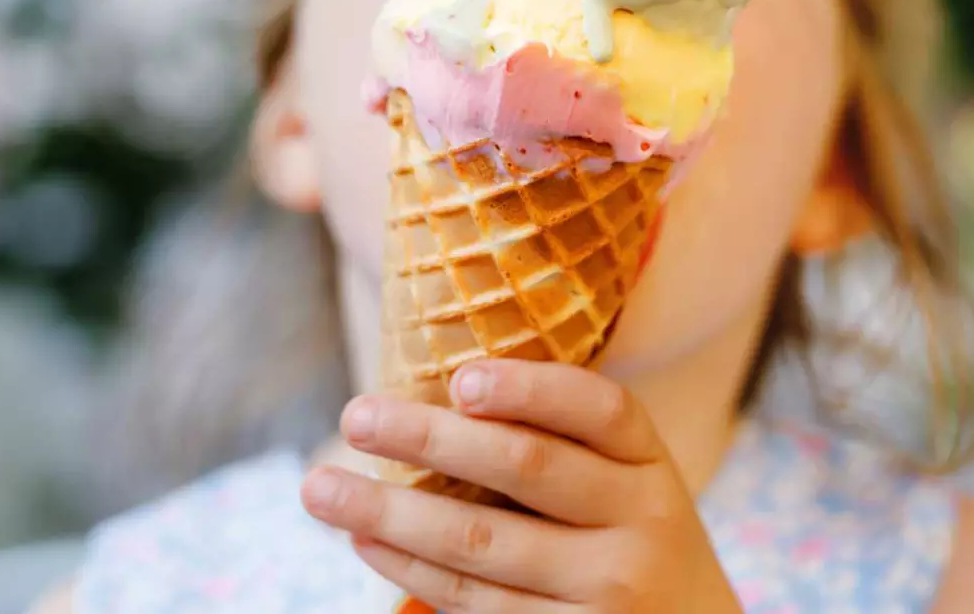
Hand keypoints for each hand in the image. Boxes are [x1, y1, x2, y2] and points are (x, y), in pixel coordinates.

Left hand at [300, 359, 742, 612]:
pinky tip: (366, 543)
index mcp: (652, 467)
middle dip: (430, 438)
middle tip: (356, 416)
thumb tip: (438, 397)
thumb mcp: (629, 486)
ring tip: (322, 488)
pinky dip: (409, 569)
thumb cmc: (630, 541)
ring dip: (389, 514)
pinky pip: (472, 602)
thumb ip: (566, 444)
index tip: (460, 380)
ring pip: (480, 544)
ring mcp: (605, 593)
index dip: (530, 390)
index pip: (600, 410)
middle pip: (527, 467)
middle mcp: (640, 525)